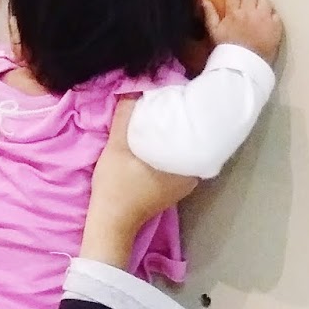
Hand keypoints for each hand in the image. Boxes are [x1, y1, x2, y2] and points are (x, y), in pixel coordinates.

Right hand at [81, 101, 197, 267]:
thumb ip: (126, 114)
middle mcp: (194, 174)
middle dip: (183, 119)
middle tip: (173, 97)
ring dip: (176, 134)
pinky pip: (179, 160)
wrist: (111, 222)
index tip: (182, 91)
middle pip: (193, 137)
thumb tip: (134, 85)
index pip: (198, 127)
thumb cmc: (117, 185)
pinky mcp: (174, 189)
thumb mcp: (117, 145)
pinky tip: (160, 137)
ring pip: (185, 149)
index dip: (191, 107)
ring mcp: (185, 184)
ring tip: (166, 113)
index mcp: (188, 162)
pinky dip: (170, 148)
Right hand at [203, 0, 282, 65]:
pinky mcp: (275, 27)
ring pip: (264, 1)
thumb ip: (210, 15)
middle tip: (246, 0)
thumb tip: (204, 1)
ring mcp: (264, 18)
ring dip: (260, 3)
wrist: (245, 66)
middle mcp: (249, 12)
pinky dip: (271, 16)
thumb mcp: (214, 33)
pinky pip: (275, 14)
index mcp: (233, 13)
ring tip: (257, 11)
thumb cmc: (227, 49)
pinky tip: (267, 21)